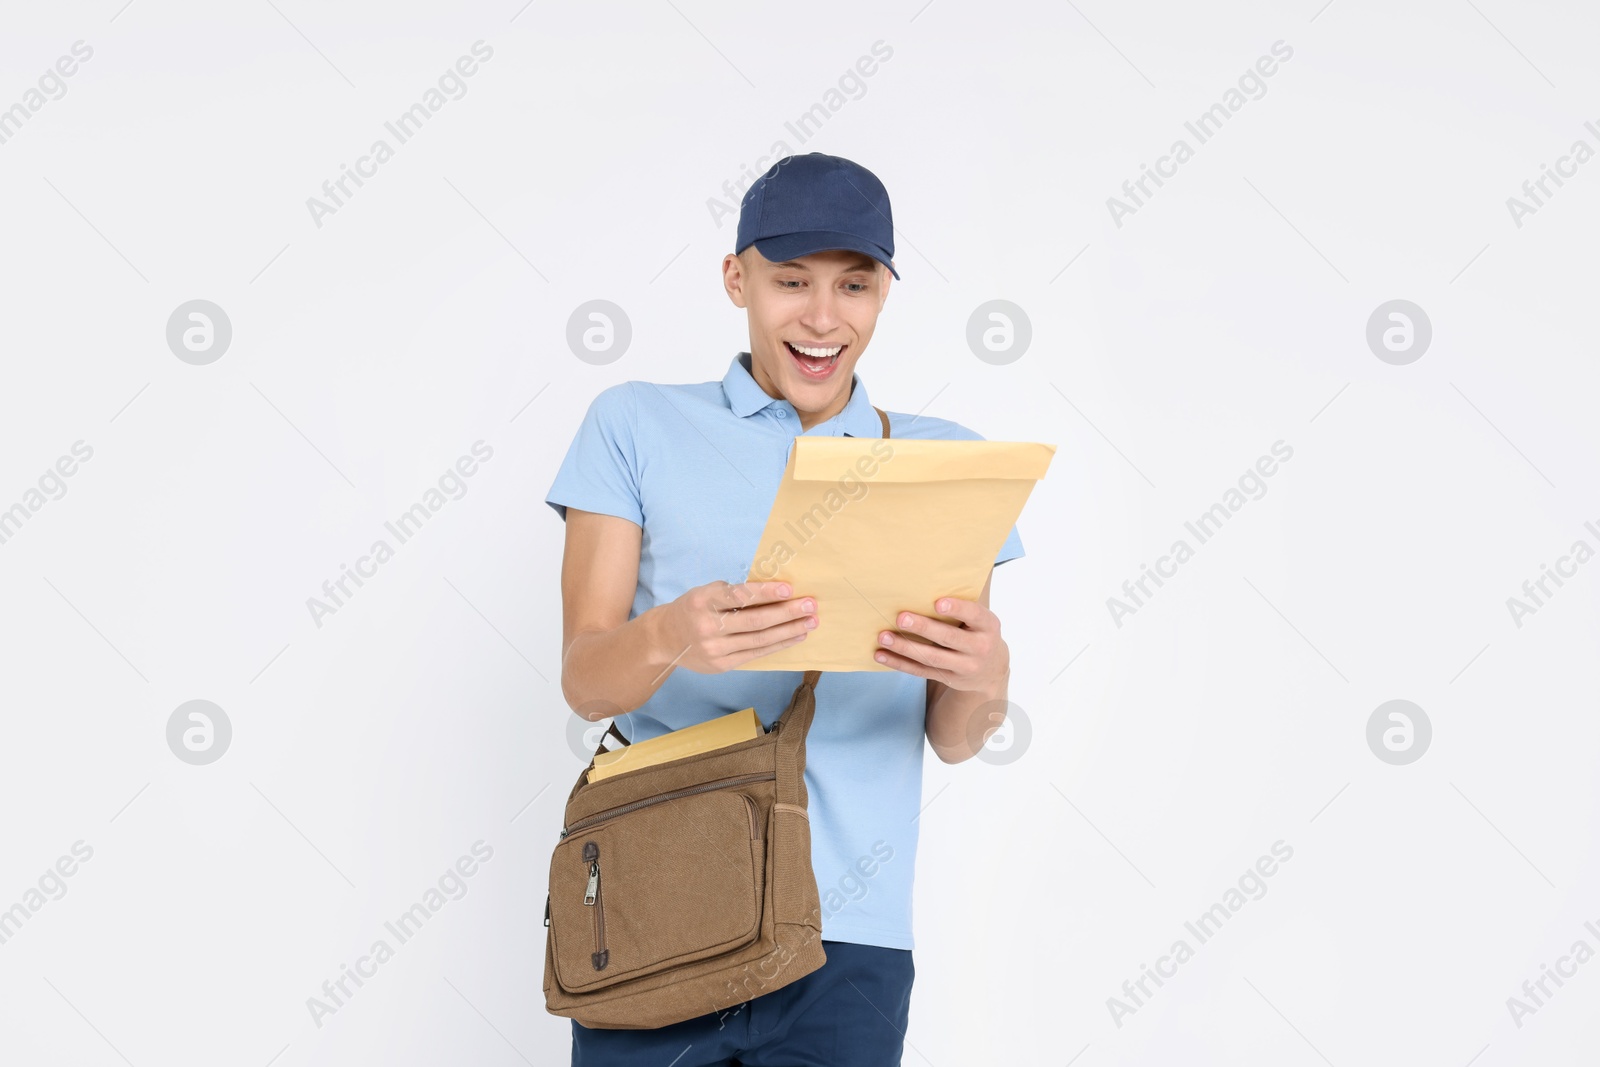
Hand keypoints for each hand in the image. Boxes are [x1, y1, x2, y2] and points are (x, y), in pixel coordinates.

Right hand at [655, 580, 818, 673]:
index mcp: (703, 601)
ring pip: (759, 640)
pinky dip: (778, 644)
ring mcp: (714, 649)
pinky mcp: (721, 665)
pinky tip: (795, 636)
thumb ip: (733, 593)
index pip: (739, 596)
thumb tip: (774, 592)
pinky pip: (755, 654)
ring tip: (810, 622)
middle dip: (787, 613)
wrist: (665, 638)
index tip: (789, 589)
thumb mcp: (706, 592)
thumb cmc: (693, 609)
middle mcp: (707, 626)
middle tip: (811, 605)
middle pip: (754, 621)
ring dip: (789, 630)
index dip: (765, 593)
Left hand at [873, 595, 1007, 690]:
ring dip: (904, 647)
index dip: (957, 608)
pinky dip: (899, 663)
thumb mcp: (980, 619)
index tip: (937, 603)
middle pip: (948, 637)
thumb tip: (926, 582)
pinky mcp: (948, 678)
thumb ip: (961, 606)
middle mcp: (980, 647)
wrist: (991, 670)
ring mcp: (964, 666)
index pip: (974, 614)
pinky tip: (881, 654)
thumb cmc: (977, 632)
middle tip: (901, 618)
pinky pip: (921, 671)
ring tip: (884, 636)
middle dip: (923, 628)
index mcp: (988, 625)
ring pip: (931, 657)